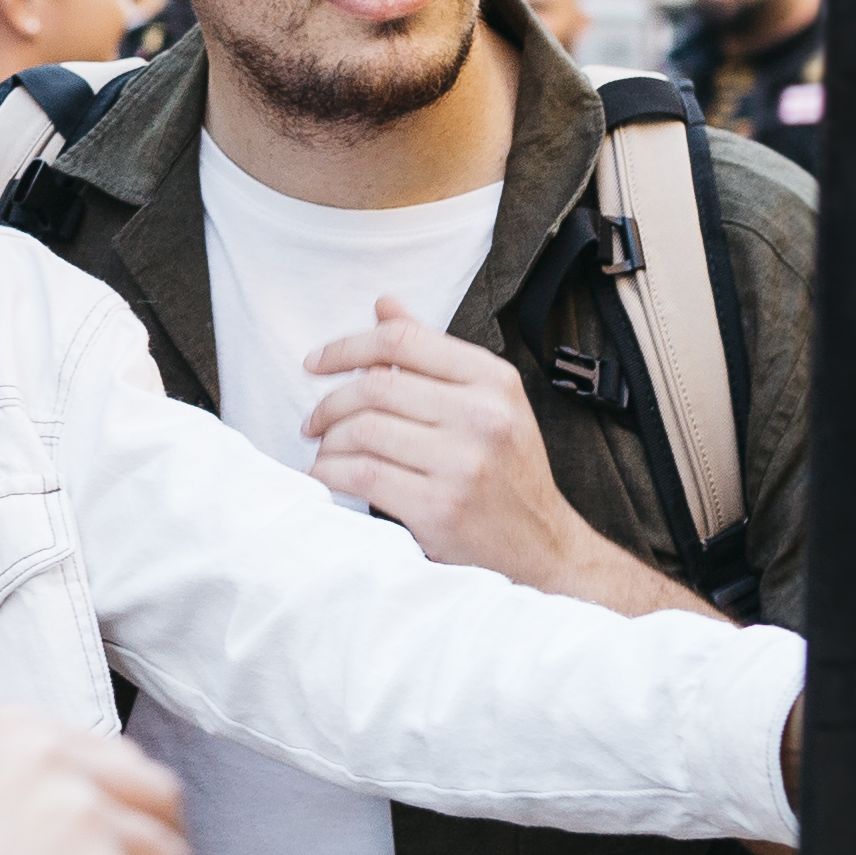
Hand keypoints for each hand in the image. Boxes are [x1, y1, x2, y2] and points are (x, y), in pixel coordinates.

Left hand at [303, 299, 719, 619]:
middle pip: (375, 387)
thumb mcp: (486, 403)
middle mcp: (483, 417)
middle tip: (313, 421)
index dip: (346, 346)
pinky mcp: (440, 508)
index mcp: (494, 380)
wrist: (542, 549)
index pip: (402, 341)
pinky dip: (331, 473)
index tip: (315, 362)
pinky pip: (362, 476)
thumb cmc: (506, 472)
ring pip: (363, 431)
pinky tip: (328, 476)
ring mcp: (463, 464)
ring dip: (328, 441)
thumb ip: (432, 355)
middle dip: (330, 403)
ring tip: (324, 451)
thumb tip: (384, 305)